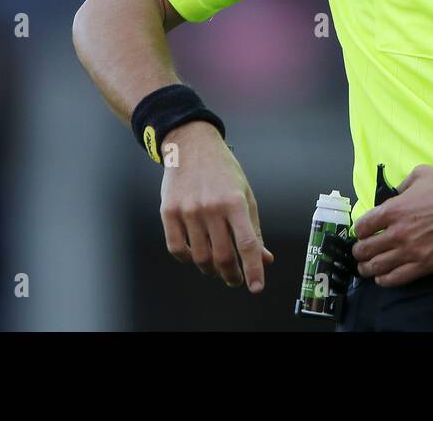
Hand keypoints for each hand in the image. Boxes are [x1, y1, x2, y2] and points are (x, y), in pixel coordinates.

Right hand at [158, 121, 274, 292]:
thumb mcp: (246, 195)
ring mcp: (188, 210)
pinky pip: (176, 248)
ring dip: (210, 270)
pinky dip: (187, 259)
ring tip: (216, 268)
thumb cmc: (224, 172)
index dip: (254, 269)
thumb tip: (264, 259)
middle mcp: (211, 207)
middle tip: (235, 280)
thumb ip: (254, 229)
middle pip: (223, 255)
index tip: (256, 287)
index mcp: (235, 202)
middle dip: (232, 275)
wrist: (192, 145)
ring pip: (200, 256)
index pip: (247, 244)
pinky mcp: (168, 212)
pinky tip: (195, 256)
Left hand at [351, 164, 432, 287]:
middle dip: (360, 252)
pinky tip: (383, 278)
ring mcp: (411, 251)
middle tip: (361, 252)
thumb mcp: (421, 174)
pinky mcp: (425, 265)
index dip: (360, 230)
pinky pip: (396, 279)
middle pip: (365, 249)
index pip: (363, 226)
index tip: (363, 232)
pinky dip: (385, 280)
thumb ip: (402, 186)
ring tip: (368, 268)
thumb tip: (395, 195)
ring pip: (377, 267)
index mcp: (394, 209)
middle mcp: (398, 232)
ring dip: (368, 268)